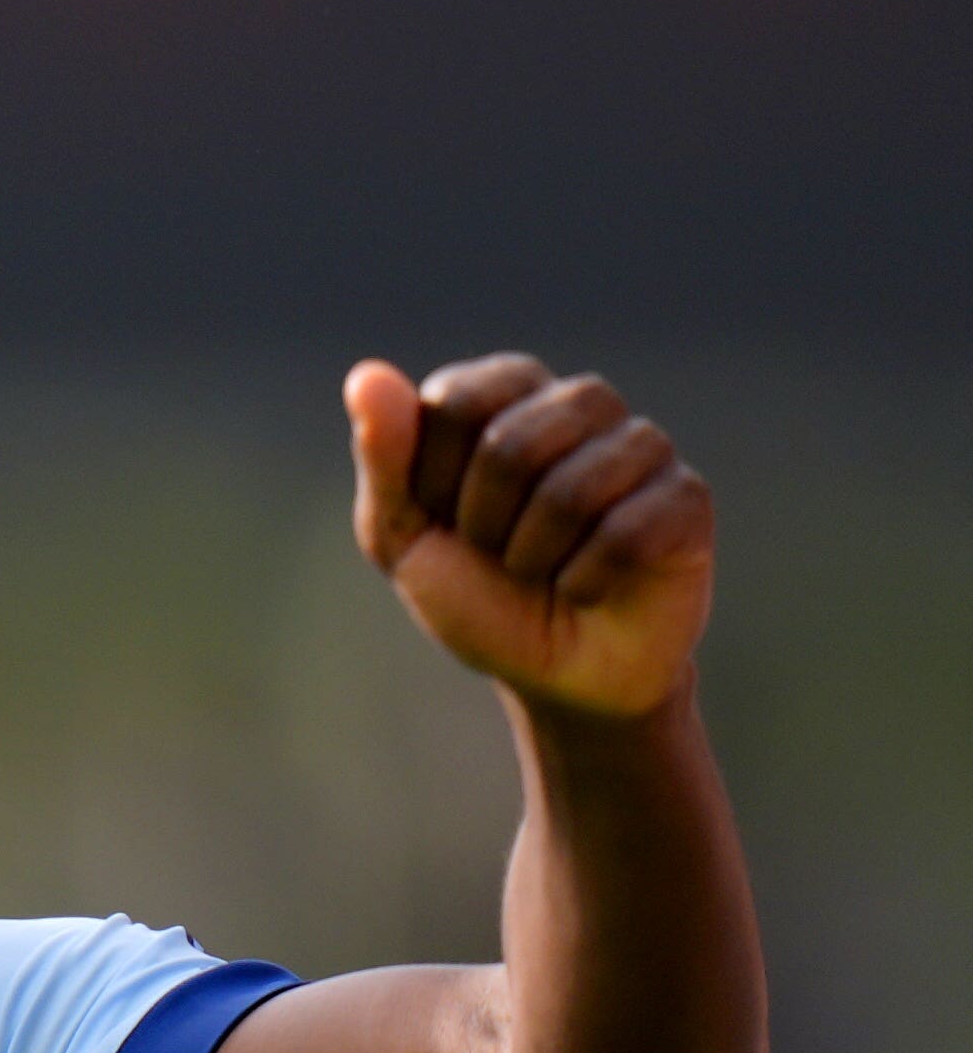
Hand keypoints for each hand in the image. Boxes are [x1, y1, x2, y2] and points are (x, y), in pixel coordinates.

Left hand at [346, 353, 714, 718]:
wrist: (554, 677)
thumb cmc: (476, 597)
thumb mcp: (403, 537)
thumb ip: (384, 457)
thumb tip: (367, 375)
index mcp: (505, 397)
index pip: (456, 400)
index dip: (434, 480)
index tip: (446, 518)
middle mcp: (579, 404)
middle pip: (510, 444)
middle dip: (485, 524)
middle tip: (501, 552)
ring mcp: (640, 447)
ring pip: (572, 490)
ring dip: (535, 557)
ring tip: (545, 570)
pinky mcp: (686, 498)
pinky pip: (626, 533)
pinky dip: (586, 581)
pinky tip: (591, 587)